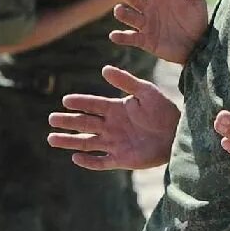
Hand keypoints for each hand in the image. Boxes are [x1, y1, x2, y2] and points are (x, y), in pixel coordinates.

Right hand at [47, 65, 180, 169]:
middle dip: (68, 121)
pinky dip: (88, 161)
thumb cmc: (164, 110)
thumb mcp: (146, 92)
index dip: (80, 102)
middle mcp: (112, 126)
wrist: (178, 133)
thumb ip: (126, 81)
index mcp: (116, 108)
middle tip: (52, 119)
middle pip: (85, 123)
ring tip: (51, 138)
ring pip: (86, 142)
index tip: (65, 100)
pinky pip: (100, 161)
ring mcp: (115, 143)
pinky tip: (76, 158)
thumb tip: (105, 68)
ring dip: (69, 141)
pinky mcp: (121, 159)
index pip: (93, 105)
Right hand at [109, 0, 206, 64]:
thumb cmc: (196, 20)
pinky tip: (114, 35)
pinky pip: (130, 37)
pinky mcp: (145, 39)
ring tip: (119, 10)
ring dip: (122, 13)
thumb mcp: (197, 1)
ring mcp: (146, 23)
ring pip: (129, 16)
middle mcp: (150, 6)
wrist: (198, 44)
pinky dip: (121, 37)